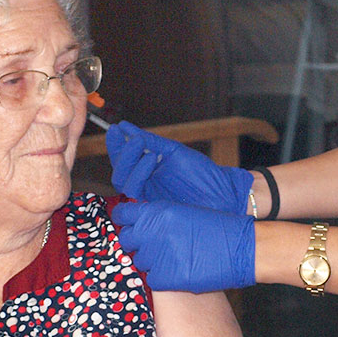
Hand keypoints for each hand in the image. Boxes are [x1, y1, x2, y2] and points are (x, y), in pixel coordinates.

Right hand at [106, 121, 253, 213]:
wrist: (223, 193)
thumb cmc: (203, 174)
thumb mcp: (174, 152)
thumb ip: (150, 141)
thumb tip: (126, 128)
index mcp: (149, 172)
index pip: (124, 160)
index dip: (116, 146)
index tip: (115, 129)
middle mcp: (145, 186)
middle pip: (119, 172)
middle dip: (122, 154)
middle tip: (132, 139)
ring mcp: (148, 198)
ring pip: (123, 182)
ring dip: (131, 161)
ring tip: (143, 146)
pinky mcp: (152, 209)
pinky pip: (135, 192)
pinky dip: (140, 172)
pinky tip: (151, 158)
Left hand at [111, 200, 255, 292]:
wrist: (242, 248)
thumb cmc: (218, 228)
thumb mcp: (185, 211)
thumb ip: (159, 215)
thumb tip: (138, 221)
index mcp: (158, 212)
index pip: (123, 215)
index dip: (125, 220)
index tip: (129, 224)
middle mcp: (153, 233)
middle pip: (127, 240)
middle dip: (136, 243)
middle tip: (152, 245)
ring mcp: (159, 256)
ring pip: (140, 261)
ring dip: (151, 260)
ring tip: (172, 258)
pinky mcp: (166, 278)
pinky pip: (153, 279)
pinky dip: (162, 277)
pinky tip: (178, 271)